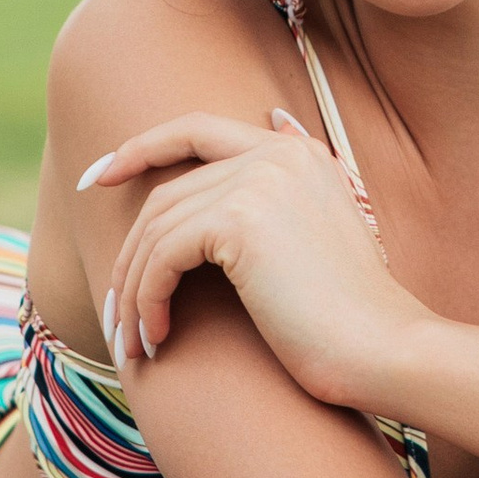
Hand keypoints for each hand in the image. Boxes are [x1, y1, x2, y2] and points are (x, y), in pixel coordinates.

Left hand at [80, 110, 427, 411]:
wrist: (382, 349)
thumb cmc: (349, 316)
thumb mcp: (316, 240)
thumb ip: (281, 196)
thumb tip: (266, 130)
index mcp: (297, 151)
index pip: (197, 129)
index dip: (141, 147)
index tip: (96, 176)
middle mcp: (277, 152)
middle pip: (167, 192)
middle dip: (130, 252)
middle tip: (114, 310)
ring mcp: (259, 180)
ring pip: (158, 229)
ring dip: (135, 289)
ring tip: (134, 339)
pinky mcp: (240, 219)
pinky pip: (162, 256)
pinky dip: (148, 299)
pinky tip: (158, 338)